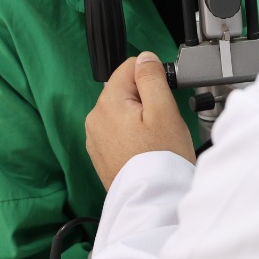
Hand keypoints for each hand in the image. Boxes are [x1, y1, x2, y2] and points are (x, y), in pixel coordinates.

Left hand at [84, 52, 194, 187]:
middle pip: (125, 91)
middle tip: (161, 124)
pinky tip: (146, 151)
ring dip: (140, 120)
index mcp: (107, 103)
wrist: (152, 201)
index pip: (129, 67)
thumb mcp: (164, 110)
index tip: (162, 98)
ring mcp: (95, 139)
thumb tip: (144, 58)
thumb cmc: (160, 160)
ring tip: (154, 140)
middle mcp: (95, 119)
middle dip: (146, 101)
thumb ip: (151, 78)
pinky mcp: (101, 155)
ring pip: (123, 112)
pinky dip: (132, 137)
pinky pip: (118, 133)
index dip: (151, 78)